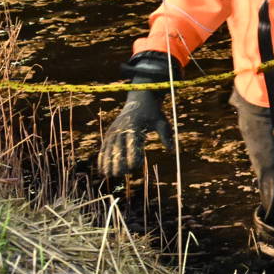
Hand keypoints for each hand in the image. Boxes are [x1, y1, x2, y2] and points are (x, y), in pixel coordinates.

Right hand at [98, 60, 176, 176]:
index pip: (132, 145)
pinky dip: (102, 157)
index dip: (133, 156)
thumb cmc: (153, 112)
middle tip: (121, 174)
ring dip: (108, 162)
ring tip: (109, 175)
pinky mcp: (110, 132)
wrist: (140, 98)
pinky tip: (102, 169)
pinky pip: (104, 146)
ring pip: (109, 149)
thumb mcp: (161, 121)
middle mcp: (122, 129)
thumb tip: (171, 150)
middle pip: (118, 148)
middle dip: (118, 162)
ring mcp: (114, 130)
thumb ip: (165, 135)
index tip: (136, 166)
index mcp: (134, 126)